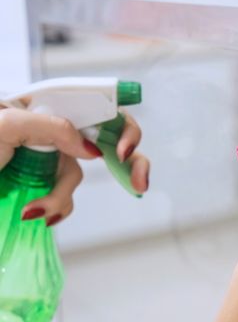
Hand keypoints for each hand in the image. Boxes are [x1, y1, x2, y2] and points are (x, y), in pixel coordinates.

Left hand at [0, 106, 149, 225]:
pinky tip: (37, 215)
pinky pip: (64, 199)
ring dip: (61, 197)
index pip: (101, 107)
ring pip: (79, 178)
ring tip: (34, 210)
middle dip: (131, 164)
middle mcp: (55, 131)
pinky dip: (57, 209)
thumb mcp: (6, 125)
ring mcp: (49, 160)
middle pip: (108, 142)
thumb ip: (53, 127)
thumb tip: (90, 150)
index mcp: (48, 106)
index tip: (122, 152)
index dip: (122, 128)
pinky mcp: (40, 185)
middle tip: (140, 184)